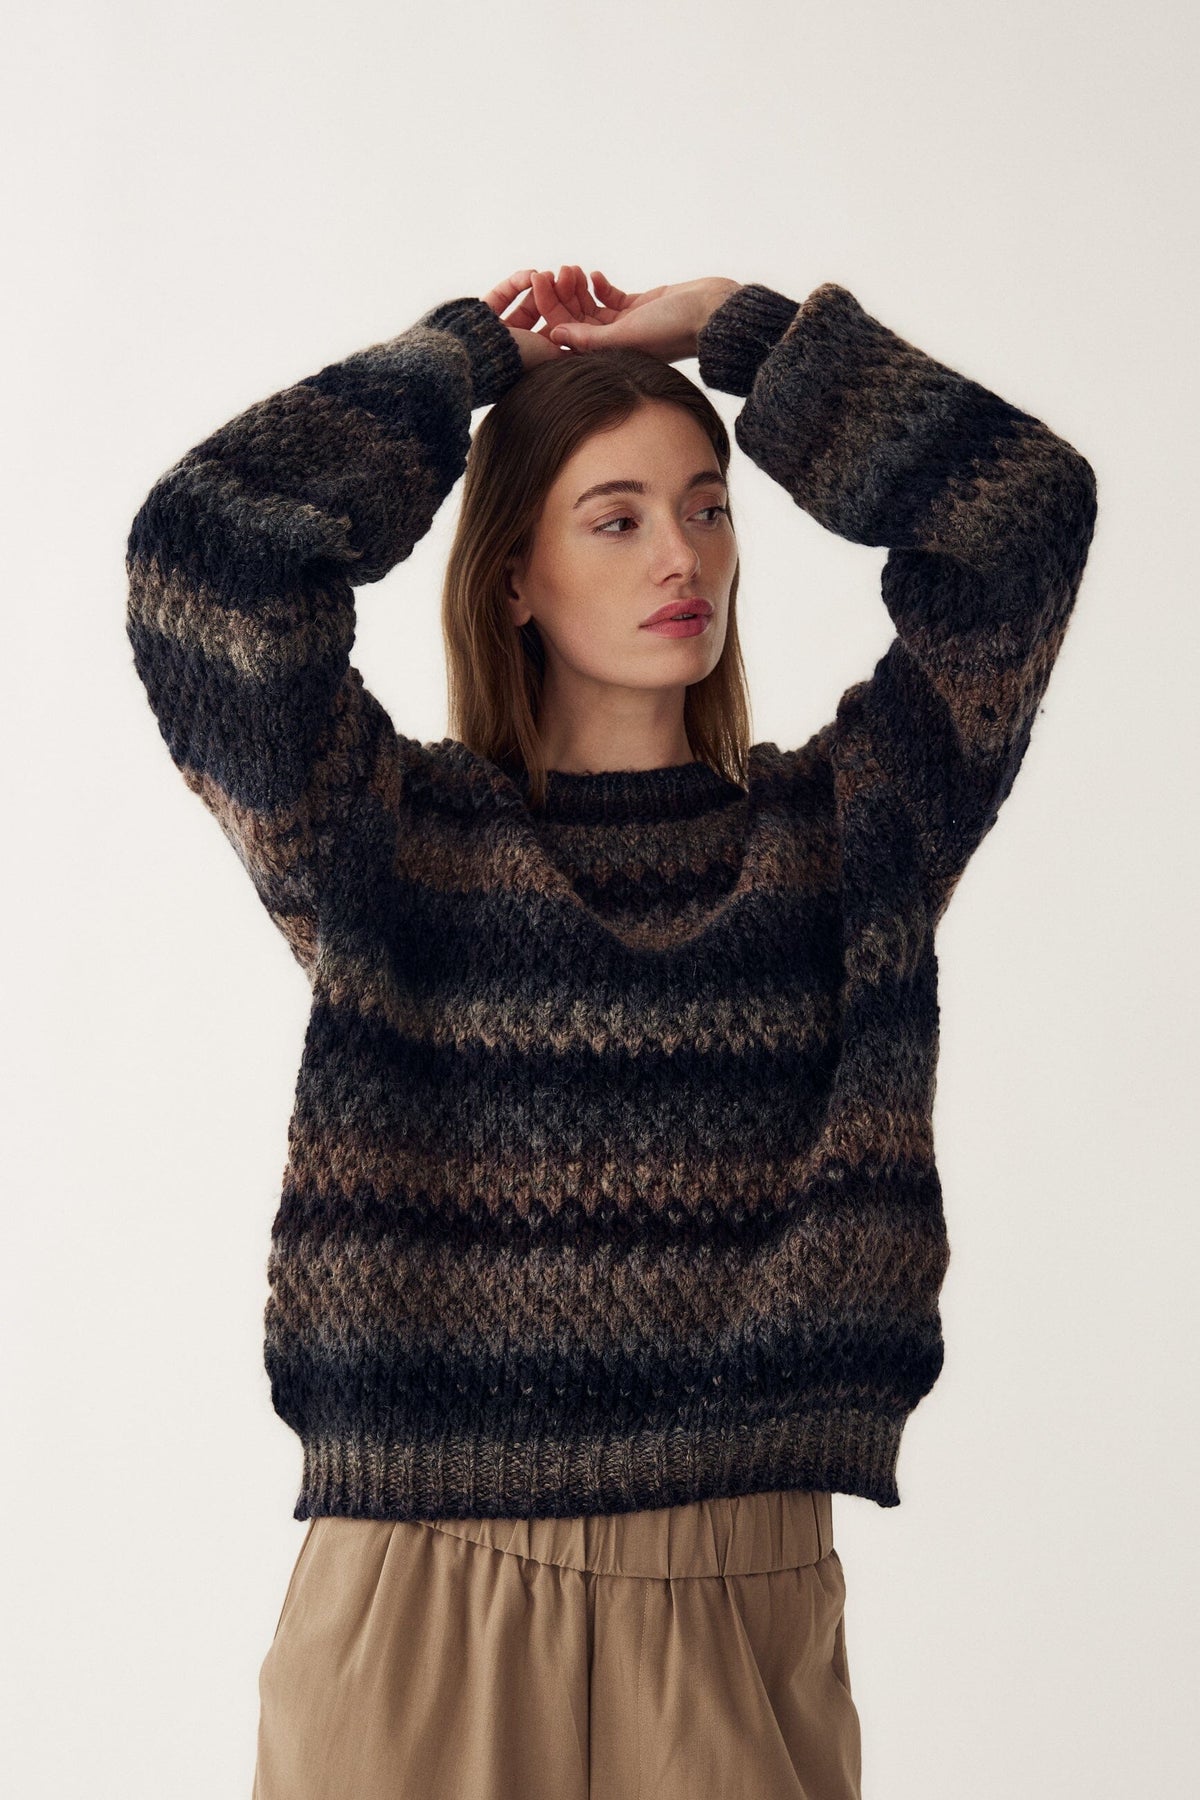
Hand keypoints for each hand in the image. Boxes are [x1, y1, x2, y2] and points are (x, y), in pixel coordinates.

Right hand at [481, 268, 580, 370]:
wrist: (479, 355)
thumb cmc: (519, 359)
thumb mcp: (555, 355)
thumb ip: (571, 346)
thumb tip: (591, 341)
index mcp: (539, 358)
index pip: (560, 328)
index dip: (572, 307)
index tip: (583, 286)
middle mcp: (521, 345)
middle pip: (545, 313)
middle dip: (559, 291)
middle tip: (570, 270)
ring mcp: (502, 331)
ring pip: (528, 302)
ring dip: (541, 285)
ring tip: (551, 272)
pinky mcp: (483, 315)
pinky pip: (503, 295)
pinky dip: (517, 283)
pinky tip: (531, 274)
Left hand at [542, 269, 740, 363]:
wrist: (712, 312)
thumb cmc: (674, 329)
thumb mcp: (628, 335)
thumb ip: (591, 338)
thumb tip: (555, 336)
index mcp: (608, 354)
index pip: (567, 332)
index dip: (549, 306)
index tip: (538, 280)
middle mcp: (614, 342)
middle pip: (576, 317)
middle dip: (561, 293)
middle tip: (553, 269)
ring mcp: (626, 324)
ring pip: (589, 306)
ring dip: (577, 286)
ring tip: (573, 268)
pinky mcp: (639, 307)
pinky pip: (610, 298)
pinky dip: (599, 286)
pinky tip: (595, 275)